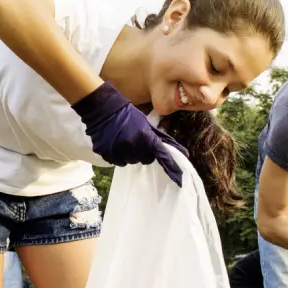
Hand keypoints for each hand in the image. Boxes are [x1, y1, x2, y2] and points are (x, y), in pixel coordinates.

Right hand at [71, 82, 188, 186]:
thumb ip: (163, 140)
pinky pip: (118, 162)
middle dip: (144, 153)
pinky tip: (116, 144)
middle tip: (139, 141)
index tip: (178, 178)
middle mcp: (133, 147)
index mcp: (145, 137)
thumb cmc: (128, 114)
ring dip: (131, 155)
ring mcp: (119, 152)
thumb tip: (184, 153)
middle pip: (145, 160)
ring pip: (131, 162)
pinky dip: (119, 156)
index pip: (161, 156)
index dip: (170, 166)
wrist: (103, 109)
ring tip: (125, 141)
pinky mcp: (107, 155)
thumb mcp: (147, 124)